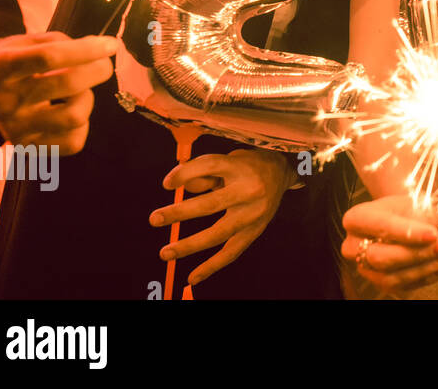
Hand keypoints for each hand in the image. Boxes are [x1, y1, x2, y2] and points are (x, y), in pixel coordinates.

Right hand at [0, 33, 119, 153]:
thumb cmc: (18, 60)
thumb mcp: (29, 41)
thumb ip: (63, 43)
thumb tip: (102, 50)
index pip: (49, 57)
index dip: (87, 50)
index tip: (110, 45)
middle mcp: (2, 101)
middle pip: (67, 84)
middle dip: (97, 70)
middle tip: (103, 65)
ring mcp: (13, 128)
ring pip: (74, 116)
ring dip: (87, 98)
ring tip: (78, 91)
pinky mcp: (27, 148)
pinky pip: (73, 142)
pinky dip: (82, 125)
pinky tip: (69, 110)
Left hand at [151, 149, 295, 285]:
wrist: (282, 173)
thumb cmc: (246, 166)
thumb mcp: (227, 160)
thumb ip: (203, 172)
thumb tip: (181, 189)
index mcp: (240, 168)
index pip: (209, 167)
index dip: (186, 174)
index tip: (167, 184)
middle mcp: (250, 190)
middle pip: (211, 204)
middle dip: (181, 213)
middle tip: (155, 219)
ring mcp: (254, 214)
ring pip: (219, 233)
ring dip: (190, 245)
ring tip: (166, 252)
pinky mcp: (255, 231)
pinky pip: (232, 252)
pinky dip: (211, 266)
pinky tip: (192, 278)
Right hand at [341, 196, 437, 293]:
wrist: (403, 219)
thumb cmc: (408, 209)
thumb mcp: (414, 202)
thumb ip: (421, 218)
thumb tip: (432, 239)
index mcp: (356, 218)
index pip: (380, 226)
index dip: (407, 232)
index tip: (434, 234)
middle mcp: (352, 245)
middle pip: (380, 257)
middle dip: (416, 254)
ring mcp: (363, 267)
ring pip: (389, 277)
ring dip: (423, 269)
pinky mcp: (377, 282)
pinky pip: (399, 287)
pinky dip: (424, 279)